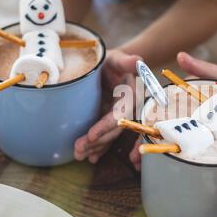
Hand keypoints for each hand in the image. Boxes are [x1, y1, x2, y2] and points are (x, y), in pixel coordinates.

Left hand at [74, 49, 140, 163]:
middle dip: (97, 142)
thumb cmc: (112, 60)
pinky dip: (99, 148)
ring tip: (78, 156)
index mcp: (131, 97)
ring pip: (109, 136)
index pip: (120, 115)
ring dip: (95, 148)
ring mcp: (118, 117)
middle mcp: (127, 110)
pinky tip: (89, 158)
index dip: (106, 126)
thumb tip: (138, 60)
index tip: (91, 135)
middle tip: (78, 150)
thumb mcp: (117, 59)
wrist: (109, 66)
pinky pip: (106, 137)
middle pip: (114, 130)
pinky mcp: (110, 121)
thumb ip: (127, 61)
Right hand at [128, 52, 216, 168]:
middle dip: (147, 146)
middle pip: (165, 134)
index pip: (163, 117)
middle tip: (136, 161)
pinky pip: (196, 150)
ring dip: (159, 155)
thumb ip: (201, 69)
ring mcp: (203, 130)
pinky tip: (169, 169)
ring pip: (177, 144)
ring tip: (144, 167)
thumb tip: (180, 56)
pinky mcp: (216, 140)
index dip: (146, 127)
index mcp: (191, 104)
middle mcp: (193, 118)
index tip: (134, 135)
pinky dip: (181, 158)